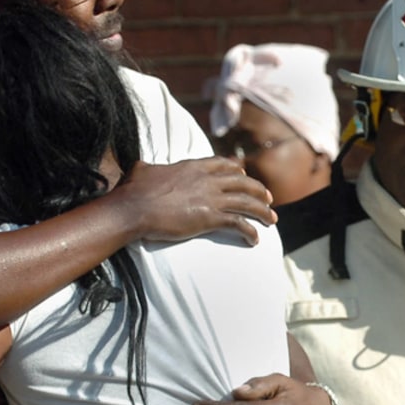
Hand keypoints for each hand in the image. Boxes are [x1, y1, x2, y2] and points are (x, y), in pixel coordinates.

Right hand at [111, 157, 277, 245]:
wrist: (132, 209)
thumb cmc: (133, 191)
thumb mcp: (143, 170)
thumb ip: (150, 168)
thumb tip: (142, 167)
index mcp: (193, 166)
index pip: (224, 164)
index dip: (238, 170)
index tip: (245, 174)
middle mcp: (206, 180)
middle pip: (243, 182)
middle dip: (258, 190)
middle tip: (269, 199)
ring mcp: (210, 198)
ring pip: (247, 202)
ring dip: (263, 211)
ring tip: (272, 220)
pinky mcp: (210, 217)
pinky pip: (238, 223)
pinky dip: (250, 231)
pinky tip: (255, 239)